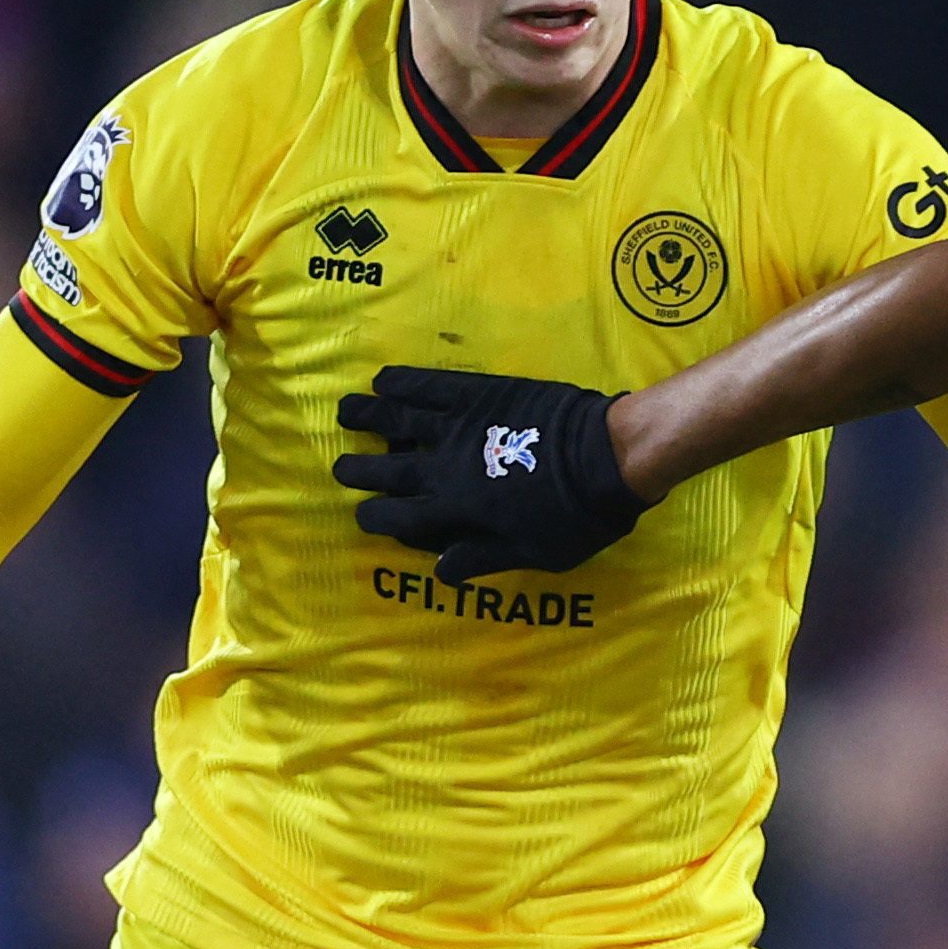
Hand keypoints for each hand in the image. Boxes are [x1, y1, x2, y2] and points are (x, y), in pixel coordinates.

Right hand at [335, 365, 640, 580]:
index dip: (376, 517)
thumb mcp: (532, 554)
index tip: (362, 515)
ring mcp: (461, 425)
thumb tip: (440, 569)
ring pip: (400, 417)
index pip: (401, 516)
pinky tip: (384, 378)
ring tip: (345, 411)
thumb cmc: (577, 516)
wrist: (606, 458)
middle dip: (361, 469)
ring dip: (369, 414)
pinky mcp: (481, 393)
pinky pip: (433, 384)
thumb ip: (482, 557)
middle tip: (341, 466)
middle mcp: (446, 465)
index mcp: (457, 509)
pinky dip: (406, 380)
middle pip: (390, 466)